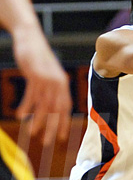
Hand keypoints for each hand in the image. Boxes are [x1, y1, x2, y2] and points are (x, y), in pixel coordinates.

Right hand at [13, 23, 71, 144]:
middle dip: (52, 128)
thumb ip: (53, 87)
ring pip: (43, 105)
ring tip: (32, 133)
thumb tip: (54, 104)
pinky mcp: (35, 75)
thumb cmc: (39, 57)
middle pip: (56, 110)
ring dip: (37, 121)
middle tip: (47, 142)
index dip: (63, 123)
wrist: (30, 37)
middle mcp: (58, 83)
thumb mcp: (49, 72)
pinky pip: (30, 95)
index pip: (65, 108)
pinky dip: (25, 107)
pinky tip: (20, 116)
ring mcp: (47, 79)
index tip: (60, 137)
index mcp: (63, 84)